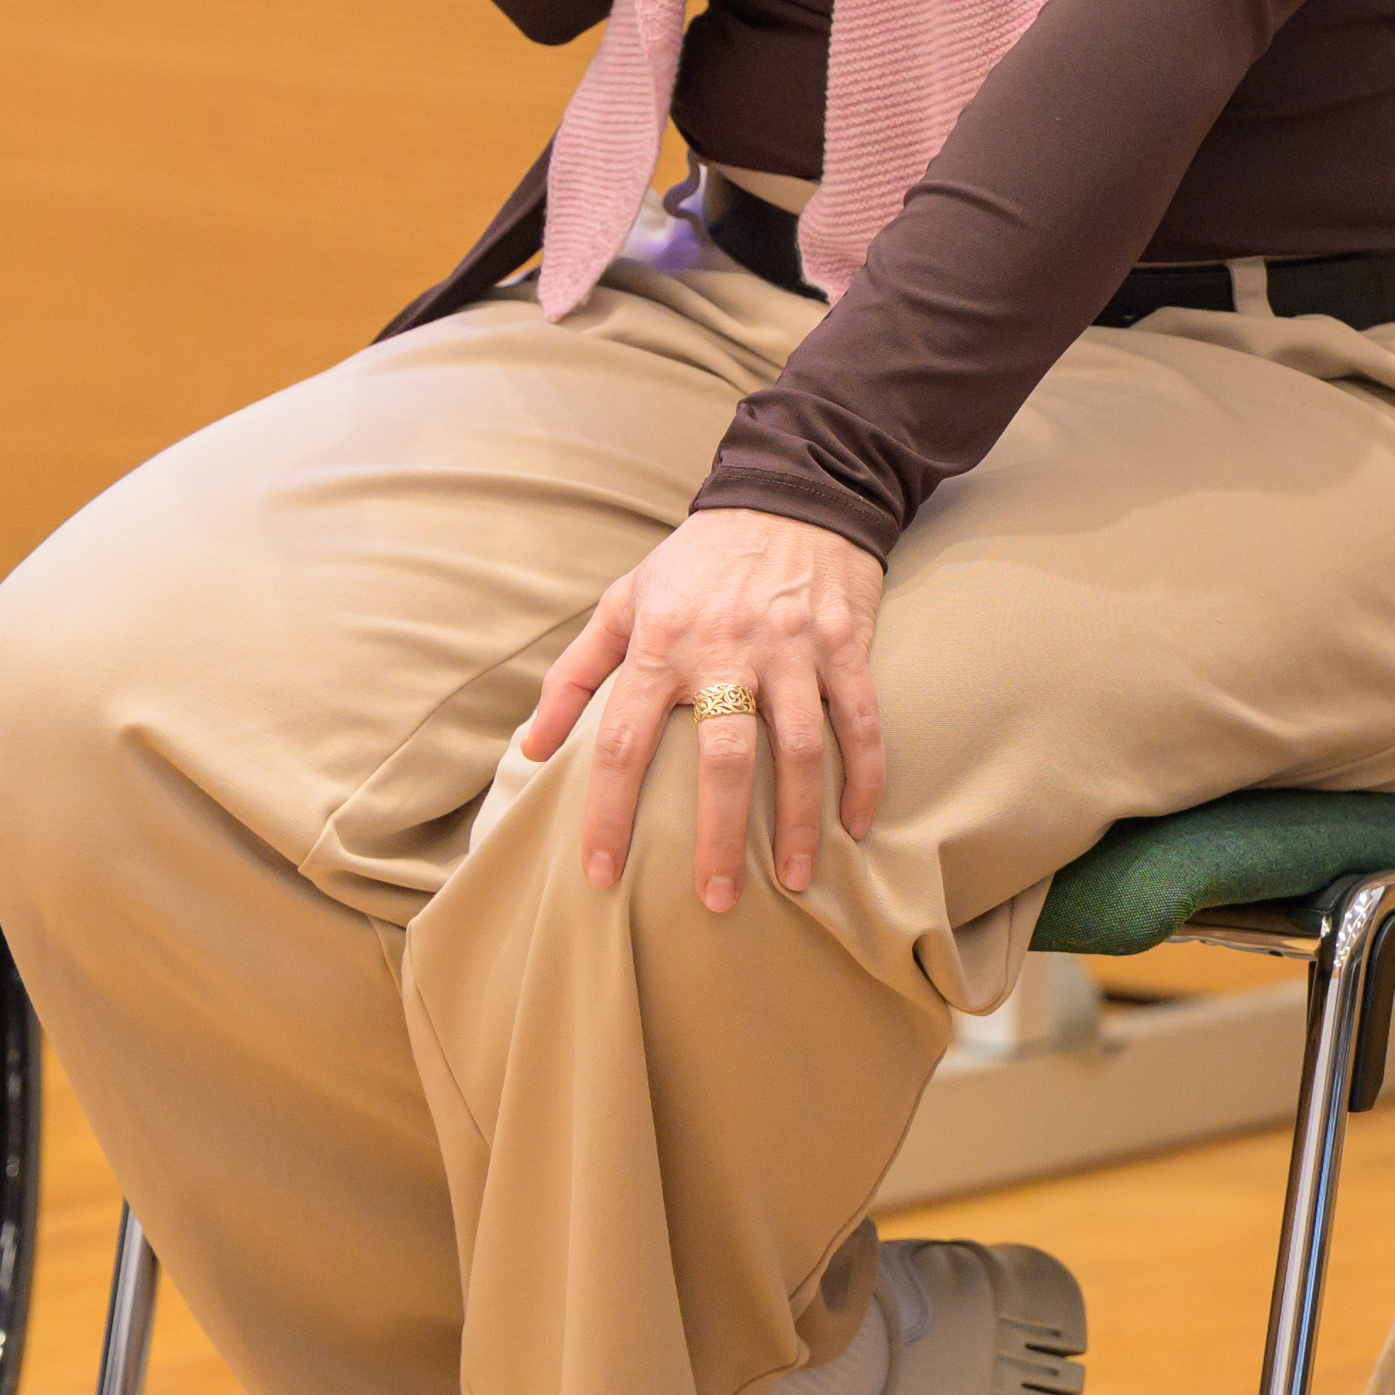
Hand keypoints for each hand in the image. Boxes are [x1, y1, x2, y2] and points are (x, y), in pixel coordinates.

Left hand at [513, 505, 890, 909]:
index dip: (606, 812)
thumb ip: (574, 673)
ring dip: (798, 823)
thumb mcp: (622, 600)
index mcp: (661, 641)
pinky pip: (863, 722)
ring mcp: (791, 648)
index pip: (622, 740)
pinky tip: (855, 826)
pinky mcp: (844, 645)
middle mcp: (725, 647)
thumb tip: (530, 748)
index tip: (599, 873)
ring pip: (798, 750)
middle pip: (721, 759)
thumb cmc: (696, 559)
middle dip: (718, 838)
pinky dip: (863, 777)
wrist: (789, 492)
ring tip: (793, 882)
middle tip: (712, 902)